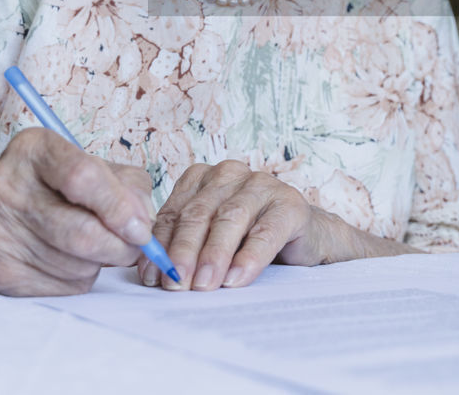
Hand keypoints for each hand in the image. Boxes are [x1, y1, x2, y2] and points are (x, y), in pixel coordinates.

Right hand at [0, 128, 155, 295]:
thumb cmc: (54, 189)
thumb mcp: (94, 167)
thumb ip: (128, 187)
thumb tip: (141, 223)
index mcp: (33, 149)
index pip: (82, 177)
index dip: (119, 208)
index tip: (140, 228)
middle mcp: (5, 187)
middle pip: (81, 232)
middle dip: (121, 247)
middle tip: (134, 247)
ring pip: (77, 265)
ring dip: (101, 263)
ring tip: (96, 248)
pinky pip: (62, 286)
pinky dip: (80, 278)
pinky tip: (70, 260)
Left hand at [143, 160, 331, 290]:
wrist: (307, 239)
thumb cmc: (250, 241)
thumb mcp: (212, 241)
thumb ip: (186, 248)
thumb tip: (154, 275)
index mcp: (202, 179)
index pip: (174, 213)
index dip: (161, 246)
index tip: (152, 277)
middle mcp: (229, 174)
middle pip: (198, 214)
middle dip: (183, 252)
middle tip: (175, 283)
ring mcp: (261, 184)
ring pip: (229, 219)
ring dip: (213, 255)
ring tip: (203, 285)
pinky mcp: (289, 203)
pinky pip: (265, 231)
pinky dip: (249, 257)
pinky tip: (237, 278)